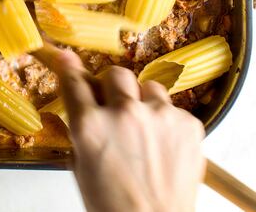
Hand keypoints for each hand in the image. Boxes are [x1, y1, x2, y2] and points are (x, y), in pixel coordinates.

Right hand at [55, 51, 205, 211]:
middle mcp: (124, 113)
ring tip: (144, 130)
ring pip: (149, 87)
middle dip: (112, 87)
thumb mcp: (82, 166)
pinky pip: (173, 110)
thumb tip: (83, 103)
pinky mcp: (189, 124)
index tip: (66, 57)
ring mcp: (160, 116)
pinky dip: (166, 123)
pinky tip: (163, 147)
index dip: (68, 67)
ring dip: (143, 102)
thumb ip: (82, 129)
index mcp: (90, 126)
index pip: (74, 81)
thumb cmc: (114, 206)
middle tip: (114, 106)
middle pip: (115, 74)